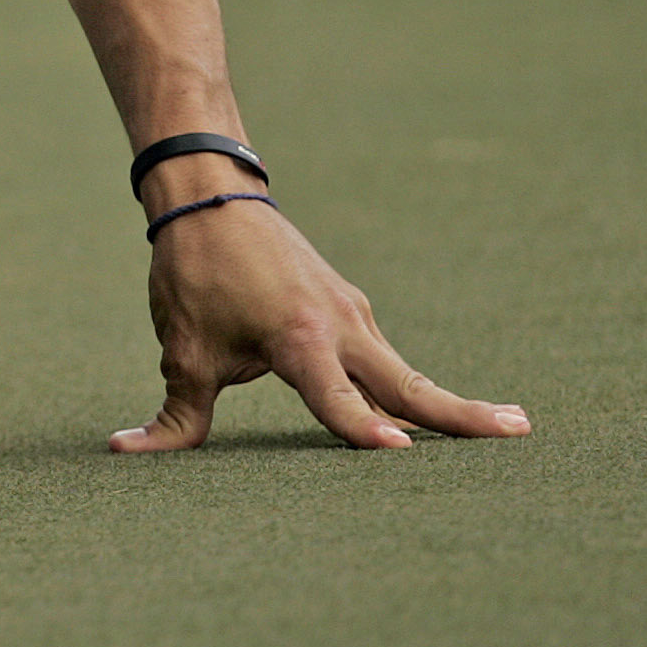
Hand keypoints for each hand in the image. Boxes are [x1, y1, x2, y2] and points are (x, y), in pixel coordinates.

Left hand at [112, 197, 532, 450]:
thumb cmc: (194, 273)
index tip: (400, 452)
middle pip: (407, 383)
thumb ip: (174, 412)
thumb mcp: (182, 347)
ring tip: (500, 429)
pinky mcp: (348, 309)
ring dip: (443, 404)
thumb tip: (125, 452)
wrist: (209, 195)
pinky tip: (430, 414)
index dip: (362, 428)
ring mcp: (351, 315)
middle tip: (520, 432)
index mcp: (299, 338)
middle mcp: (339, 325)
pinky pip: (382, 360)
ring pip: (401, 372)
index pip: (336, 397)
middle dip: (462, 412)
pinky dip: (407, 388)